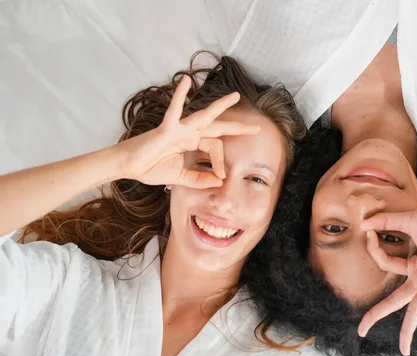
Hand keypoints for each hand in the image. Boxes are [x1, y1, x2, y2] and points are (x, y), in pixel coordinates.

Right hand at [118, 75, 259, 187]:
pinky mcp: (166, 128)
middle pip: (218, 128)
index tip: (222, 177)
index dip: (221, 163)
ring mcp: (179, 129)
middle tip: (256, 128)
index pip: (216, 149)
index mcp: (193, 144)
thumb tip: (220, 182)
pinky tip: (186, 81)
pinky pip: (174, 110)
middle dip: (237, 128)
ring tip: (235, 96)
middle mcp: (189, 134)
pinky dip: (179, 96)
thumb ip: (200, 179)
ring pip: (204, 115)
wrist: (130, 167)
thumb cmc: (152, 169)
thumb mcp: (181, 178)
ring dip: (220, 106)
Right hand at [357, 199, 416, 355]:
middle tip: (361, 330)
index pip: (385, 264)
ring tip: (404, 351)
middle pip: (396, 301)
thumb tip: (363, 224)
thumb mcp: (407, 222)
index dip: (374, 248)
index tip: (368, 231)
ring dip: (409, 329)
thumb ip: (385, 223)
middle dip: (377, 315)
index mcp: (413, 267)